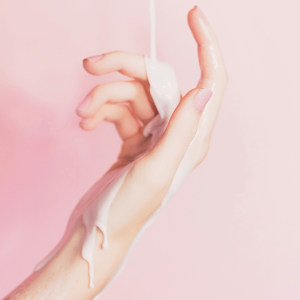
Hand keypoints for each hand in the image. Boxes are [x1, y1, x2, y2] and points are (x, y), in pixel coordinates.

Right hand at [76, 6, 226, 237]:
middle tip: (90, 65)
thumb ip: (183, 130)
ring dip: (103, 97)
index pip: (211, 82)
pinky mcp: (134, 137)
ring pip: (131, 93)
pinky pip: (118, 109)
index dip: (206, 46)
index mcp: (193, 139)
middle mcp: (178, 132)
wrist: (100, 229)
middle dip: (123, 68)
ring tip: (83, 113)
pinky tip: (86, 121)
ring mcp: (155, 133)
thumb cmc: (129, 208)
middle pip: (156, 80)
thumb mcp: (158, 170)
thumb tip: (204, 89)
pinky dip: (100, 110)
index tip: (193, 14)